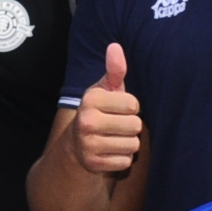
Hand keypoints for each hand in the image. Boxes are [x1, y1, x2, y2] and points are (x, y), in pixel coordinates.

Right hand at [72, 45, 142, 173]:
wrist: (76, 145)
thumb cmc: (98, 111)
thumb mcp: (105, 89)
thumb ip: (114, 70)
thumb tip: (115, 46)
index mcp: (91, 100)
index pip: (134, 104)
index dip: (130, 107)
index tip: (117, 109)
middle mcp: (86, 122)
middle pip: (135, 126)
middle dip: (131, 127)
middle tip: (116, 126)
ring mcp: (89, 145)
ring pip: (132, 145)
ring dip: (128, 143)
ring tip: (114, 138)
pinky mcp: (93, 164)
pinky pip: (125, 162)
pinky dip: (121, 159)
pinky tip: (110, 152)